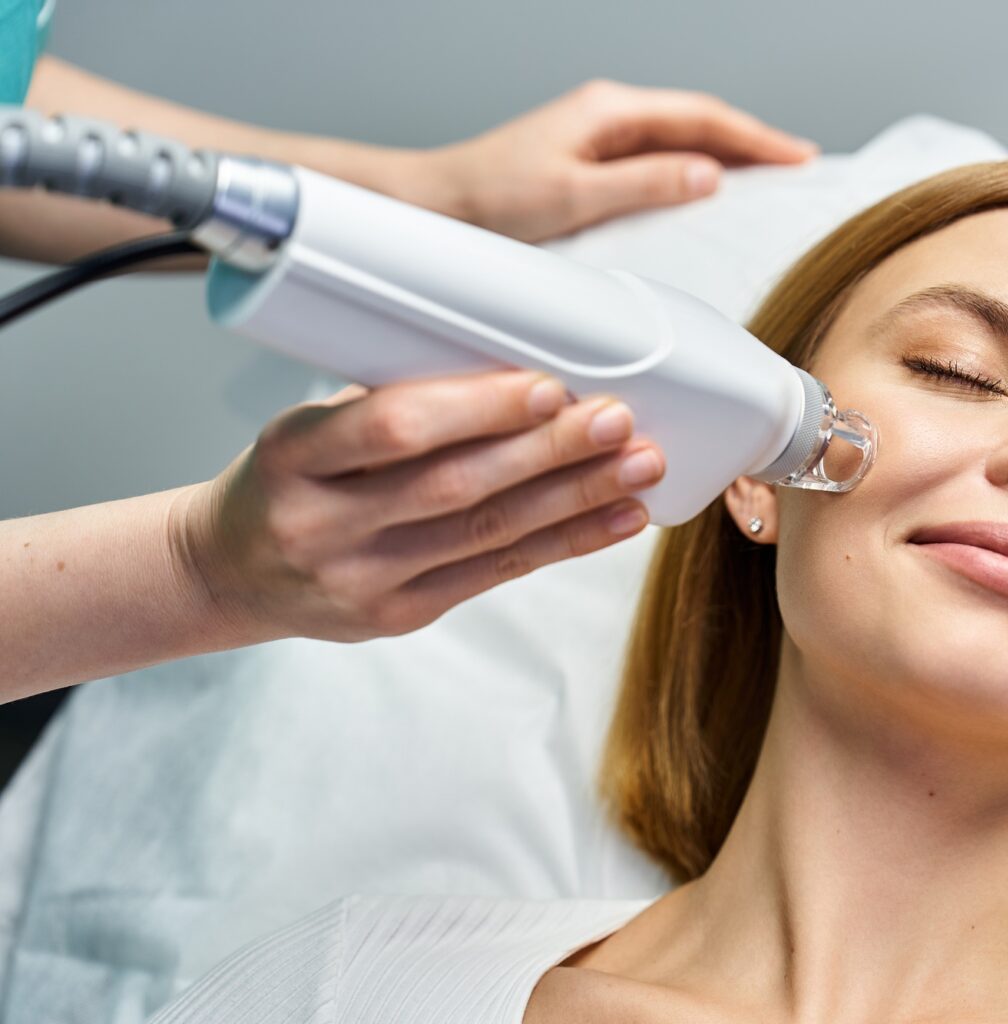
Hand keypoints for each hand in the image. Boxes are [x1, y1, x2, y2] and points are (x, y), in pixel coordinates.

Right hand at [175, 370, 663, 642]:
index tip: (547, 384)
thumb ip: (393, 403)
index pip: (393, 428)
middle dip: (548, 451)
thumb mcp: (309, 428)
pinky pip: (496, 575)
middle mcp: (322, 525)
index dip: (477, 408)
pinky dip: (564, 543)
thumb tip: (514, 367)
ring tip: (639, 468)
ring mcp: (361, 580)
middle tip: (617, 420)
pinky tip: (616, 519)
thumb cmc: (286, 481)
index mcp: (293, 456)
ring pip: (487, 535)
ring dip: (574, 498)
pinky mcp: (399, 616)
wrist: (227, 573)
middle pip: (454, 486)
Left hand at [406, 79, 816, 241]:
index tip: (800, 157)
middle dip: (753, 143)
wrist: (434, 207)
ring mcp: (598, 137)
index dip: (757, 138)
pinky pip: (658, 160)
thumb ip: (645, 184)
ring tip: (769, 179)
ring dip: (727, 157)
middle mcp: (607, 116)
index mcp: (609, 112)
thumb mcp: (574, 197)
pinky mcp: (589, 163)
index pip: (703, 117)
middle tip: (800, 166)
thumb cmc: (489, 200)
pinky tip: (708, 194)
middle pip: (699, 123)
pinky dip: (694, 172)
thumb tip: (710, 175)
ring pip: (681, 140)